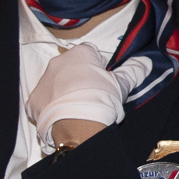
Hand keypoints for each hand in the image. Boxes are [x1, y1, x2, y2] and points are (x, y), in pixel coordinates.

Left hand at [26, 45, 151, 147]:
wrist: (77, 125)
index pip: (89, 53)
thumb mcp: (121, 85)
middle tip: (90, 96)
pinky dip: (50, 108)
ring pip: (54, 83)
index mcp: (80, 53)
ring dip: (63, 92)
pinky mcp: (32, 100)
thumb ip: (132, 71)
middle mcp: (58, 62)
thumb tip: (145, 62)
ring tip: (76, 109)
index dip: (97, 66)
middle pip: (70, 67)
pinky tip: (62, 118)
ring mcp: (43, 81)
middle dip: (77, 78)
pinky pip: (43, 101)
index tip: (102, 80)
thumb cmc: (101, 100)